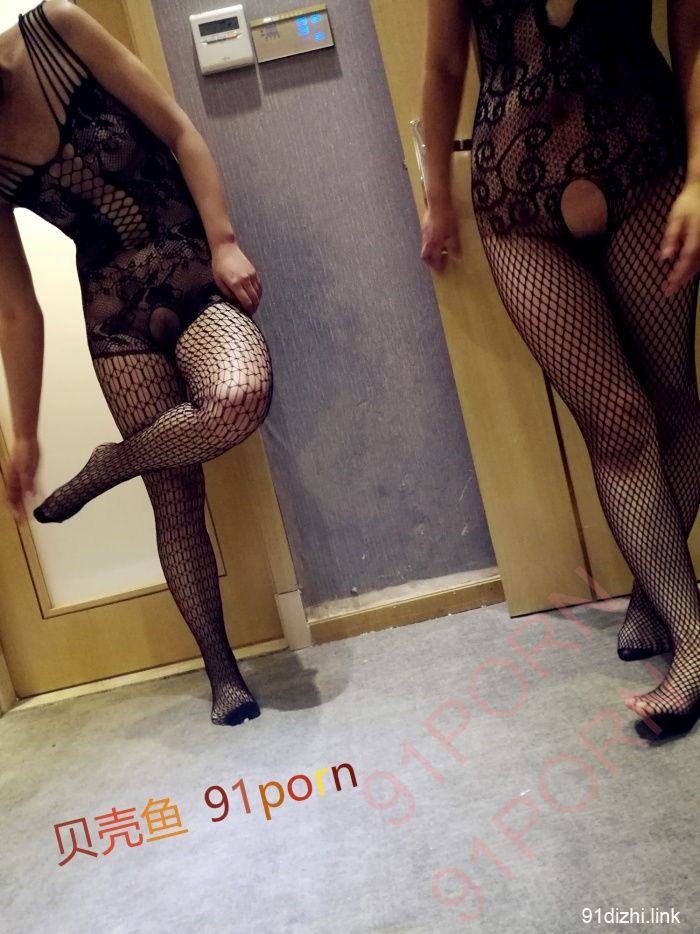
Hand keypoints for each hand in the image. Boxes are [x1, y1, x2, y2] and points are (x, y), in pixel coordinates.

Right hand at [5, 437, 38, 522]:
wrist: (26, 440)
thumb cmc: (24, 453)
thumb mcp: (27, 469)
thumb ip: (28, 483)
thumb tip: (29, 496)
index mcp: (13, 481)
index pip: (11, 500)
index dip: (15, 510)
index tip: (20, 520)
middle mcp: (15, 481)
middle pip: (15, 499)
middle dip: (18, 511)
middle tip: (23, 522)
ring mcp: (21, 477)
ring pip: (20, 494)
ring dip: (23, 504)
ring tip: (28, 514)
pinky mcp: (28, 473)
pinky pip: (28, 487)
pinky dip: (30, 494)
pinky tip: (34, 498)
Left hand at [211, 241, 262, 314]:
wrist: (226, 249)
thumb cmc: (219, 265)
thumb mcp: (218, 280)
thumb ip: (226, 293)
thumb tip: (234, 302)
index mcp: (235, 283)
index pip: (245, 301)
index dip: (247, 310)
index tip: (246, 314)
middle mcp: (245, 280)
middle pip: (254, 299)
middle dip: (253, 307)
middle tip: (251, 312)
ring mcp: (251, 275)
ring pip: (258, 293)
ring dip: (257, 301)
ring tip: (254, 306)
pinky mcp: (254, 272)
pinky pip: (259, 286)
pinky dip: (259, 293)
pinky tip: (256, 297)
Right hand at [420, 201, 461, 271]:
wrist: (437, 203)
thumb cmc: (447, 218)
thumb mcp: (453, 233)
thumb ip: (453, 246)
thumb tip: (456, 258)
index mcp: (434, 244)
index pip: (434, 260)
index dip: (438, 266)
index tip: (442, 269)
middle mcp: (427, 241)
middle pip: (425, 256)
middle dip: (430, 262)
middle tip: (438, 262)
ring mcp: (424, 234)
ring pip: (424, 248)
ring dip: (430, 253)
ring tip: (439, 251)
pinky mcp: (424, 227)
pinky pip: (425, 240)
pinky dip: (430, 244)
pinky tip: (437, 239)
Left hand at [660, 180, 699, 295]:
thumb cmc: (688, 203)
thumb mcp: (676, 218)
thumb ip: (671, 237)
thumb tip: (664, 257)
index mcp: (696, 237)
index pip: (686, 262)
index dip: (677, 277)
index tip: (668, 288)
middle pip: (695, 266)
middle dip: (681, 280)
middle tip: (668, 291)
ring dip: (688, 275)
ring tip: (675, 284)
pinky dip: (695, 267)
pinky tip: (687, 272)